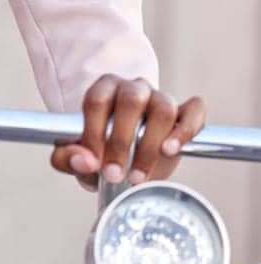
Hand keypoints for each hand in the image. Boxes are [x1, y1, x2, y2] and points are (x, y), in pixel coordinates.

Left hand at [50, 75, 206, 191]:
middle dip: (120, 142)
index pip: (97, 100)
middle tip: (114, 175)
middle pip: (131, 101)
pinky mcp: (186, 112)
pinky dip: (185, 129)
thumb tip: (84, 160)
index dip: (94, 132)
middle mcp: (133, 88)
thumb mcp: (76, 155)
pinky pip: (194, 109)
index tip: (93, 162)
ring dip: (150, 145)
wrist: (126, 156)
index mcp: (103, 90)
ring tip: (139, 175)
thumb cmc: (98, 151)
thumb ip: (68, 158)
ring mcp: (161, 97)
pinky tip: (171, 150)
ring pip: (162, 108)